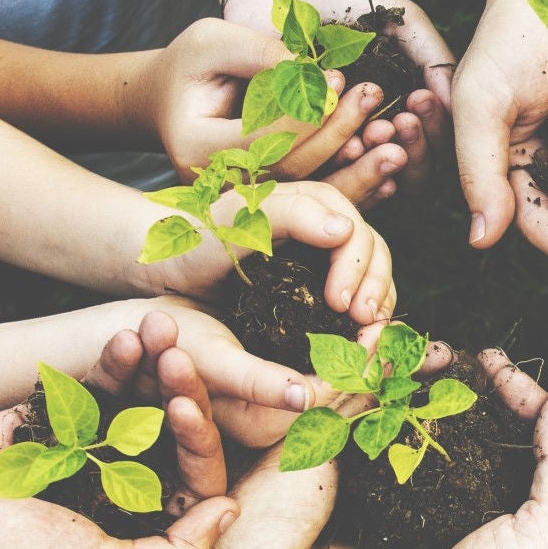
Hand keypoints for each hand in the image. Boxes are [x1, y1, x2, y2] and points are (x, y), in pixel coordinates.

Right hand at [0, 312, 236, 548]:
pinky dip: (111, 363)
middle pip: (169, 436)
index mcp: (135, 531)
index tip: (182, 408)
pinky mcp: (48, 423)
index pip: (192, 482)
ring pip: (135, 404)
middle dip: (180, 392)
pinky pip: (91, 389)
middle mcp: (116, 492)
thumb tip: (229, 510)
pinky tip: (125, 339)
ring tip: (159, 328)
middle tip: (179, 357)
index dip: (198, 443)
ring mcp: (82, 454)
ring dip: (151, 367)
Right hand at [131, 18, 408, 207]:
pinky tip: (389, 170)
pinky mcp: (275, 202)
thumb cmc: (191, 66)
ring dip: (358, 167)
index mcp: (200, 150)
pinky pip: (320, 195)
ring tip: (395, 140)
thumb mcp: (211, 44)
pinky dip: (355, 182)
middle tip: (375, 101)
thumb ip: (257, 52)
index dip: (305, 110)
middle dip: (339, 133)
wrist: (175, 104)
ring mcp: (250, 200)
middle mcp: (225, 186)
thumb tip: (311, 68)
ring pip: (313, 189)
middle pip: (294, 166)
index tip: (338, 77)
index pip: (264, 136)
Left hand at [138, 180, 395, 324]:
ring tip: (367, 338)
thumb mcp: (240, 220)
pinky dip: (363, 325)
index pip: (360, 236)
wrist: (169, 268)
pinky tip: (355, 343)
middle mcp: (329, 230)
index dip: (359, 271)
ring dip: (377, 310)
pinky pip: (356, 304)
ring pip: (373, 282)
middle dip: (376, 291)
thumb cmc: (197, 238)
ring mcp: (326, 261)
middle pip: (376, 258)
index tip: (341, 305)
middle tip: (362, 324)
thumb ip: (292, 215)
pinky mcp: (319, 290)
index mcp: (318, 205)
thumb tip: (346, 229)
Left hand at [225, 0, 452, 193]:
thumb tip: (458, 113)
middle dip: (410, 150)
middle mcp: (374, 138)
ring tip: (373, 130)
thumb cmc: (348, 2)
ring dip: (377, 160)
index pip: (430, 148)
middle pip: (406, 173)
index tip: (419, 102)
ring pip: (367, 179)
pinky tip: (350, 144)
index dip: (432, 133)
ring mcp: (335, 148)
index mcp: (403, 114)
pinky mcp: (294, 151)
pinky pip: (322, 176)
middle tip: (401, 122)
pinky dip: (341, 165)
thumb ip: (436, 64)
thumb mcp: (405, 25)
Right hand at [328, 383, 547, 548]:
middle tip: (469, 359)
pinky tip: (401, 414)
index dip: (537, 400)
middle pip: (515, 444)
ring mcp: (468, 535)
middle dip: (497, 398)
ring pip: (470, 455)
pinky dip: (417, 442)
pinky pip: (426, 477)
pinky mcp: (422, 539)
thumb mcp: (545, 538)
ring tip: (433, 373)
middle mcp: (519, 530)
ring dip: (455, 412)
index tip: (502, 365)